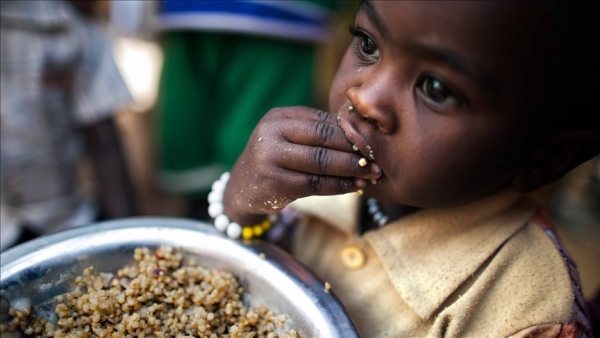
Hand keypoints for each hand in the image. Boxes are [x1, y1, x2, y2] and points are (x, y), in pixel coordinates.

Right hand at [222, 106, 381, 224]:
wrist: (241, 189)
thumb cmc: (275, 160)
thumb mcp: (288, 138)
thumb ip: (316, 133)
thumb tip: (363, 133)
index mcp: (279, 116)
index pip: (323, 120)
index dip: (351, 132)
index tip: (374, 141)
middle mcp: (272, 133)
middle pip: (323, 138)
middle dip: (355, 149)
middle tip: (378, 158)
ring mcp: (270, 157)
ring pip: (321, 162)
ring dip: (351, 169)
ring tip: (372, 173)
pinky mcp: (274, 183)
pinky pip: (315, 184)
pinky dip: (339, 186)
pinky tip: (355, 186)